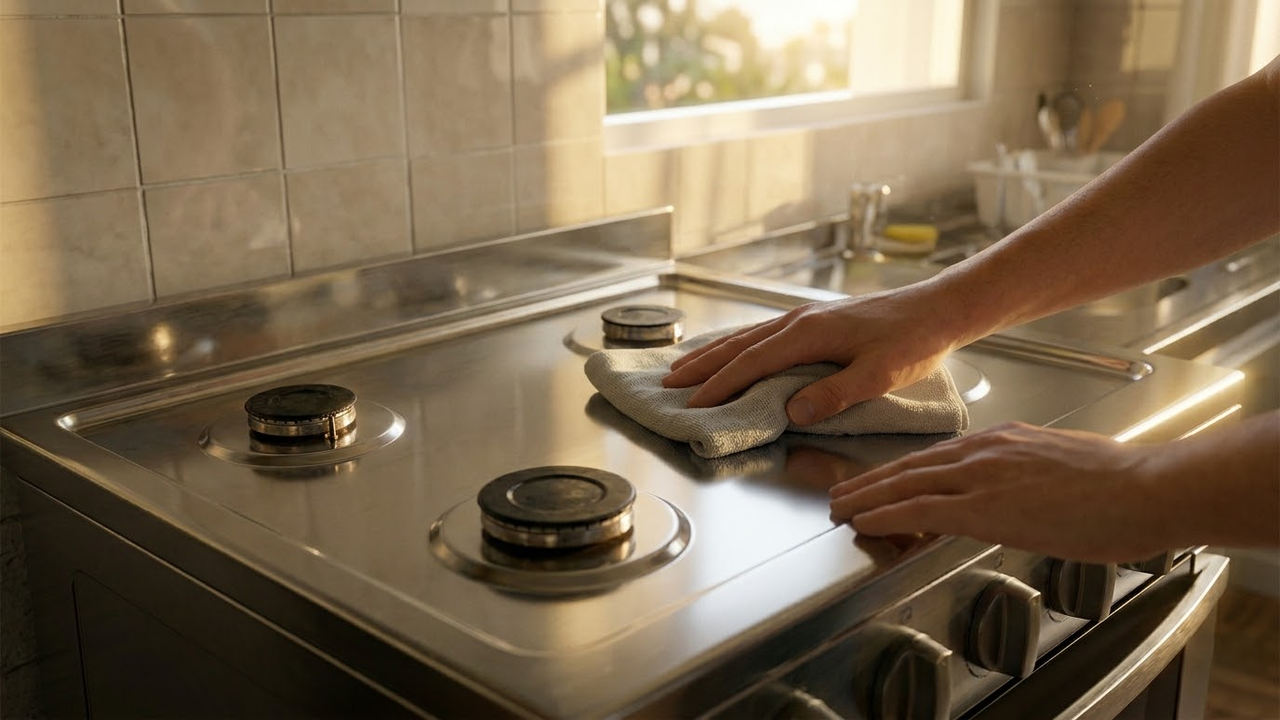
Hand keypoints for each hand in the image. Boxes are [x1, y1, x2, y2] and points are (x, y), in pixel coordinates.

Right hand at [662, 285, 955, 424]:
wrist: (937, 308)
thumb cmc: (913, 341)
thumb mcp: (880, 374)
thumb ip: (836, 393)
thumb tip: (794, 412)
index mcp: (808, 333)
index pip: (751, 363)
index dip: (720, 386)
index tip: (693, 405)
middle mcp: (798, 321)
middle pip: (738, 346)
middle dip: (701, 367)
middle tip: (669, 386)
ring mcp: (804, 318)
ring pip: (746, 337)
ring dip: (712, 354)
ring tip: (684, 369)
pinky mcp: (814, 321)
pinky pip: (761, 333)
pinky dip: (736, 344)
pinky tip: (730, 351)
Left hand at [828, 422, 1169, 562]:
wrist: (1146, 488)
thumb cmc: (1119, 487)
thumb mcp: (1060, 467)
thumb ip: (1026, 474)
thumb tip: (1013, 492)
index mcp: (1004, 440)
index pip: (939, 455)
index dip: (903, 471)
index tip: (881, 480)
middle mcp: (985, 450)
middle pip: (911, 465)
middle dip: (871, 481)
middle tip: (842, 492)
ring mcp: (982, 475)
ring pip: (906, 483)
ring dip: (866, 497)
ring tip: (840, 507)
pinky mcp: (985, 506)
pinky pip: (920, 508)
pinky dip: (885, 514)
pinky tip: (864, 521)